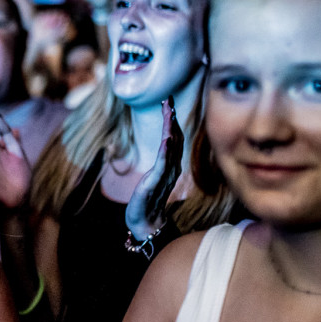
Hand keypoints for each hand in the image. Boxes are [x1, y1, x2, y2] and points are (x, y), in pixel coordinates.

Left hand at [125, 98, 182, 238]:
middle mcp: (171, 167)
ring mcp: (165, 174)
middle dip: (171, 118)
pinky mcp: (156, 182)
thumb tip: (166, 147)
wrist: (146, 222)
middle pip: (174, 138)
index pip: (173, 137)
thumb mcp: (153, 176)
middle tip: (169, 100)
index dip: (171, 120)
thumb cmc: (148, 200)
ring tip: (169, 112)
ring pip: (171, 147)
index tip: (169, 102)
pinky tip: (167, 138)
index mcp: (170, 164)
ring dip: (170, 128)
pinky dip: (166, 150)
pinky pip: (163, 164)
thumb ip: (161, 162)